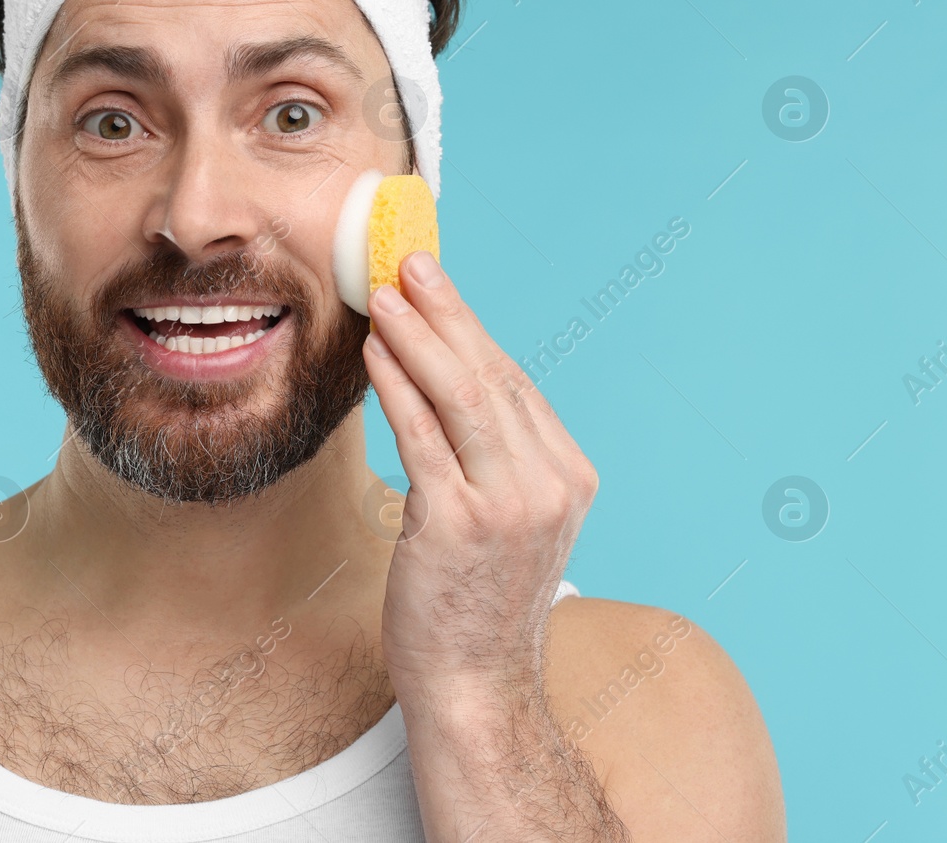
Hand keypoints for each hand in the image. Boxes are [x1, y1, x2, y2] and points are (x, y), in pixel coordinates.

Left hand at [363, 250, 598, 697]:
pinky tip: (377, 353)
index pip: (516, 385)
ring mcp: (509, 505)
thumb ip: (492, 457)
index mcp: (569, 478)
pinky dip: (397, 387)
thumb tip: (444, 382)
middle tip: (410, 262)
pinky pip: (422, 437)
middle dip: (448, 313)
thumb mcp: (505, 519)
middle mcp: (550, 485)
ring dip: (419, 336)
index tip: (438, 287)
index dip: (471, 330)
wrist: (475, 685)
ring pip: (461, 397)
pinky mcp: (458, 524)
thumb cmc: (475, 601)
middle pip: (493, 378)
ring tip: (387, 292)